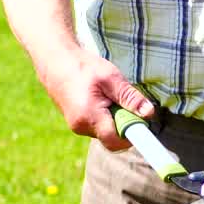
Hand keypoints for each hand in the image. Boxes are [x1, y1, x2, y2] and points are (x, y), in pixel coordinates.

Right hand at [38, 49, 155, 150]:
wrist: (55, 61)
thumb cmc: (83, 67)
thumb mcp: (111, 78)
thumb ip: (130, 97)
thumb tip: (149, 114)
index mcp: (89, 117)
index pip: (115, 141)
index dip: (132, 135)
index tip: (142, 123)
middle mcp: (81, 127)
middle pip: (112, 137)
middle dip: (123, 123)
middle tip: (123, 101)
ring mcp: (77, 127)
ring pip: (105, 132)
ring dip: (114, 119)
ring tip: (109, 96)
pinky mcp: (76, 123)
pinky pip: (98, 126)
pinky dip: (105, 117)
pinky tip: (101, 99)